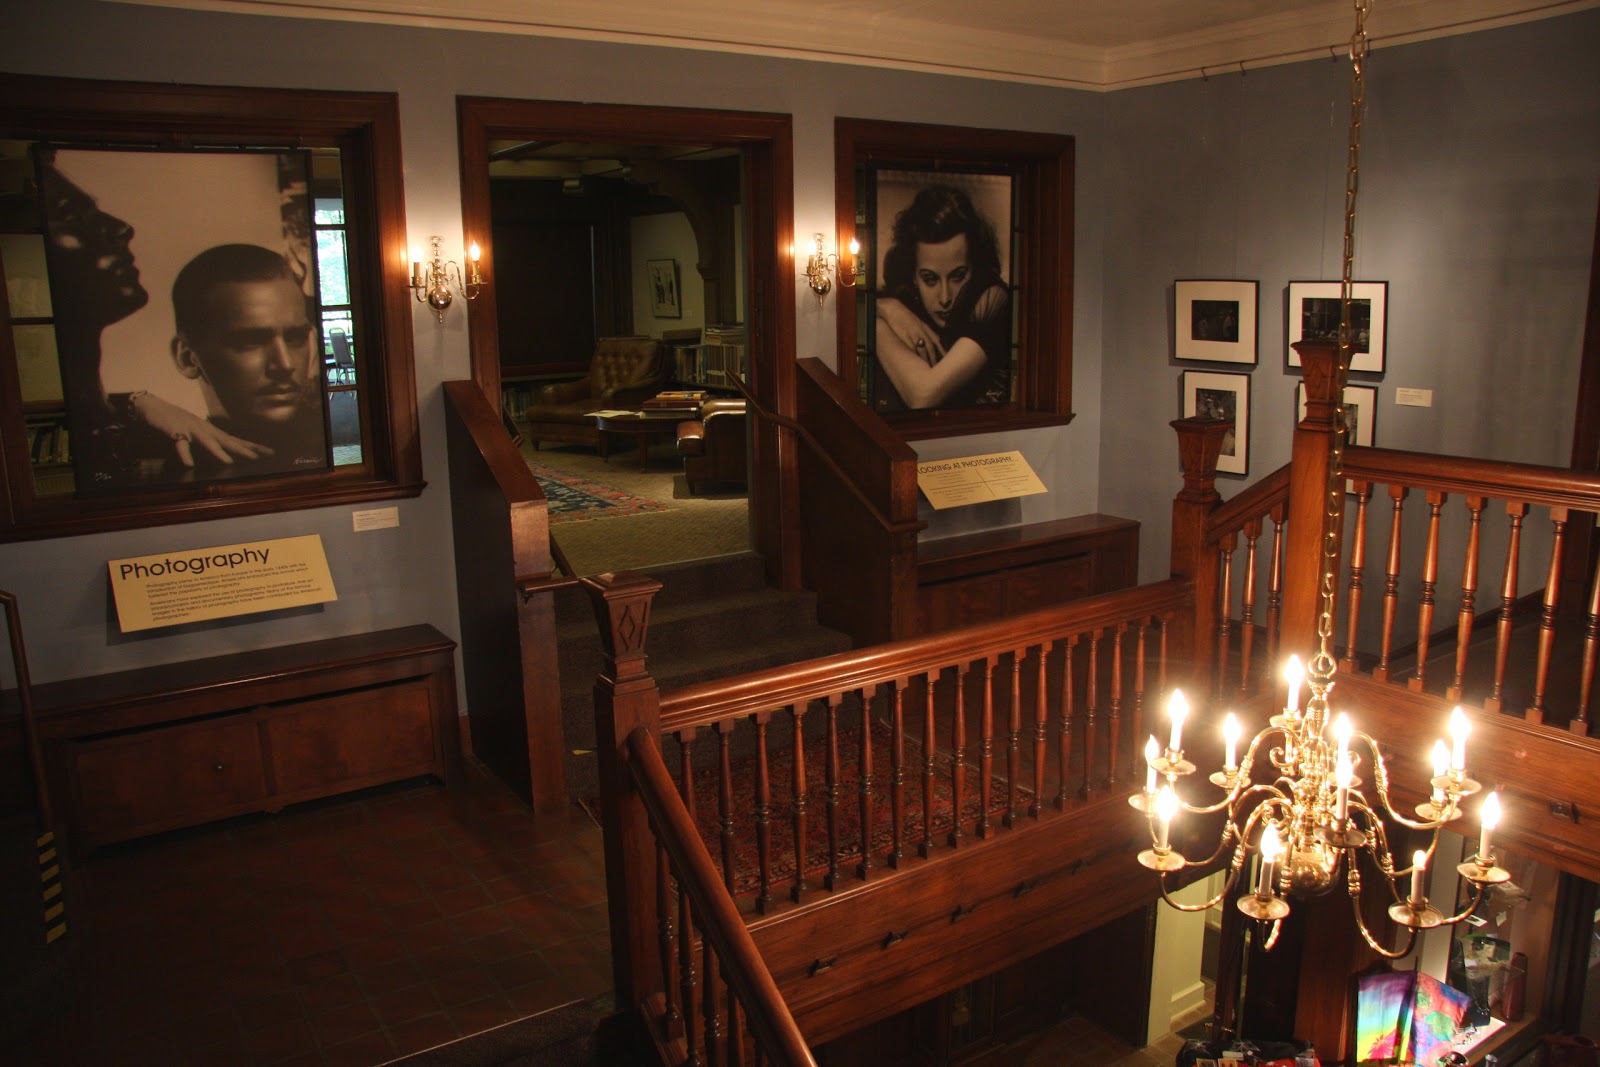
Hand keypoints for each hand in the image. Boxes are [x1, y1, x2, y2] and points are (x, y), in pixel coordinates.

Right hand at [126, 391, 273, 466]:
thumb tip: (226, 452)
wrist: (151, 406)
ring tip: (228, 462)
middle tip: (261, 457)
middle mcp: (204, 430)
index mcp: (211, 431)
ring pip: (206, 441)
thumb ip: (210, 441)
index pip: (236, 440)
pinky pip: (179, 444)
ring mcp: (189, 430)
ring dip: (217, 451)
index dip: (252, 446)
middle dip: (243, 449)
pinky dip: (183, 453)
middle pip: (227, 440)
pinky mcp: (173, 431)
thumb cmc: (176, 421)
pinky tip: (188, 464)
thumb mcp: (197, 432)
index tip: (270, 453)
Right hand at [876, 298, 943, 364]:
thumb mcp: (919, 323)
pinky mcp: (906, 338)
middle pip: (931, 348)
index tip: (946, 359)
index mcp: (927, 329)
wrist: (894, 310)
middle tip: (938, 368)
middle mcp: (922, 332)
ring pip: (923, 350)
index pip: (938, 342)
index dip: (942, 351)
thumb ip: (927, 332)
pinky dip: (916, 357)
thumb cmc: (906, 317)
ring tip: (929, 369)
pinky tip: (917, 363)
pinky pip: (913, 350)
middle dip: (935, 359)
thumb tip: (935, 340)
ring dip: (926, 360)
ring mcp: (914, 335)